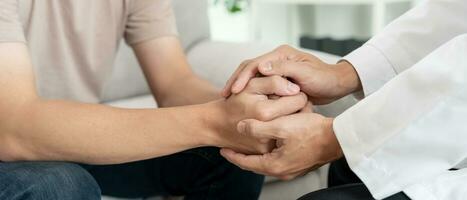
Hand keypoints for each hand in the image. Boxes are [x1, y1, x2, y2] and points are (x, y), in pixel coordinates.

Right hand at [210, 75, 308, 153]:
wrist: (216, 125)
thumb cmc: (234, 102)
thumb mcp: (251, 85)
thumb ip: (274, 82)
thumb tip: (294, 89)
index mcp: (265, 112)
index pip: (300, 99)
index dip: (297, 92)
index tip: (291, 90)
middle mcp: (268, 132)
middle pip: (300, 115)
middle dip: (296, 106)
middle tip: (287, 101)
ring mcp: (268, 145)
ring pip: (293, 128)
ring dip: (291, 120)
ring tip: (281, 112)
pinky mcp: (267, 153)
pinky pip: (283, 140)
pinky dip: (282, 132)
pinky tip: (275, 125)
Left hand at [220, 104, 342, 179]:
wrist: (337, 138)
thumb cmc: (312, 132)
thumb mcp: (280, 126)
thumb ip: (257, 127)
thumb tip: (240, 127)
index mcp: (274, 165)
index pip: (246, 163)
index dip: (232, 155)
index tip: (222, 149)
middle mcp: (282, 171)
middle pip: (255, 165)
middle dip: (242, 156)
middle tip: (231, 148)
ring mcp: (292, 169)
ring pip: (266, 162)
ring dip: (255, 154)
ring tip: (247, 145)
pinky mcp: (299, 164)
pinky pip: (277, 160)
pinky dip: (268, 153)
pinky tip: (268, 143)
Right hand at [222, 45, 361, 104]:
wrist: (336, 85)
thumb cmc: (323, 79)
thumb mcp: (304, 73)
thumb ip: (283, 69)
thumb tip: (260, 66)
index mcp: (281, 54)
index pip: (254, 64)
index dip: (242, 78)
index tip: (233, 91)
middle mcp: (276, 60)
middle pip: (249, 69)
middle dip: (236, 81)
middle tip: (224, 96)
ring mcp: (276, 69)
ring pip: (252, 77)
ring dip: (240, 87)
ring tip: (228, 100)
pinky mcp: (278, 80)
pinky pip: (259, 86)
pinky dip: (250, 93)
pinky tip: (242, 103)